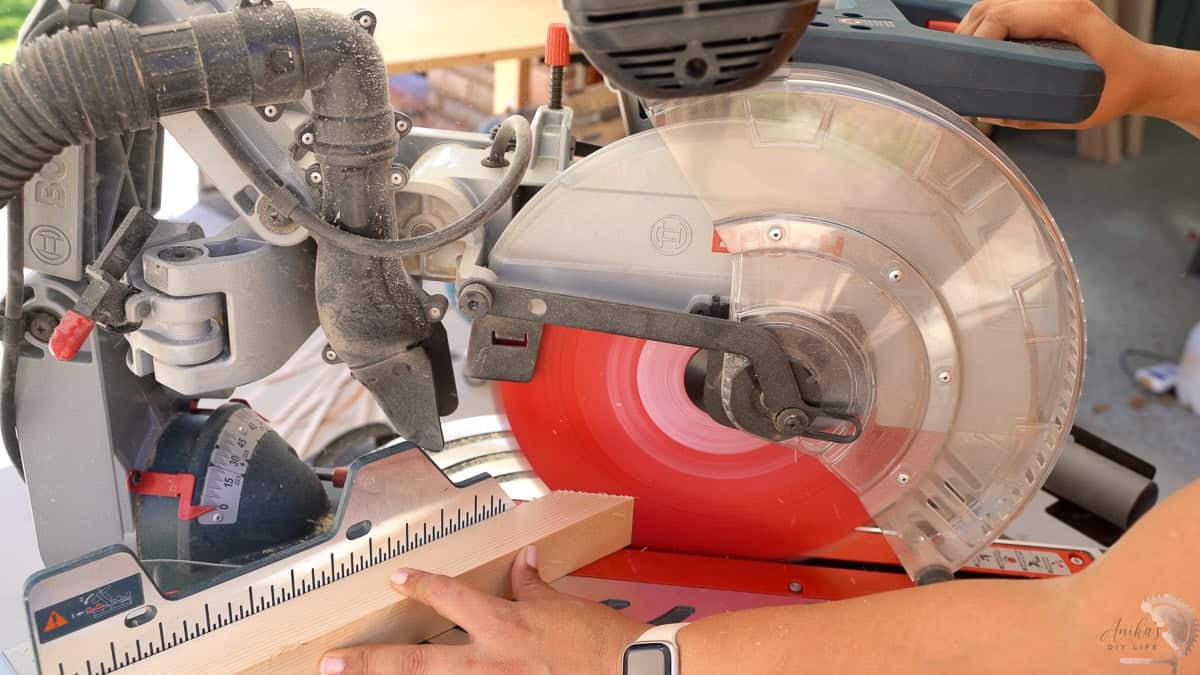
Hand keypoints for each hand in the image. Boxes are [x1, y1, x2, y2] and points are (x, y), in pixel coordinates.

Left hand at [318, 545, 647, 673]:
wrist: (629, 672)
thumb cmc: (598, 640)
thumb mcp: (562, 604)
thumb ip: (533, 584)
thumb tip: (523, 560)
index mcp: (504, 623)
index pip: (449, 596)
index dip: (419, 585)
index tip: (394, 579)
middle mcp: (490, 660)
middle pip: (417, 660)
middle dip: (370, 661)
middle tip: (330, 662)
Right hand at [955, 0, 1159, 128]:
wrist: (1144, 74)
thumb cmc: (1118, 90)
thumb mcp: (1075, 109)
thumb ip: (1029, 114)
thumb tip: (987, 114)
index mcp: (1066, 16)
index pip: (1002, 16)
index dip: (975, 40)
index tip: (966, 70)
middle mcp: (1058, 2)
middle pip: (991, 6)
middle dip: (965, 36)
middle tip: (954, 69)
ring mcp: (1052, 2)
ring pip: (994, 4)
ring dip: (971, 29)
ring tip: (961, 61)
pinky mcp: (1047, 10)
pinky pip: (1006, 10)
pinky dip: (985, 27)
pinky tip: (977, 49)